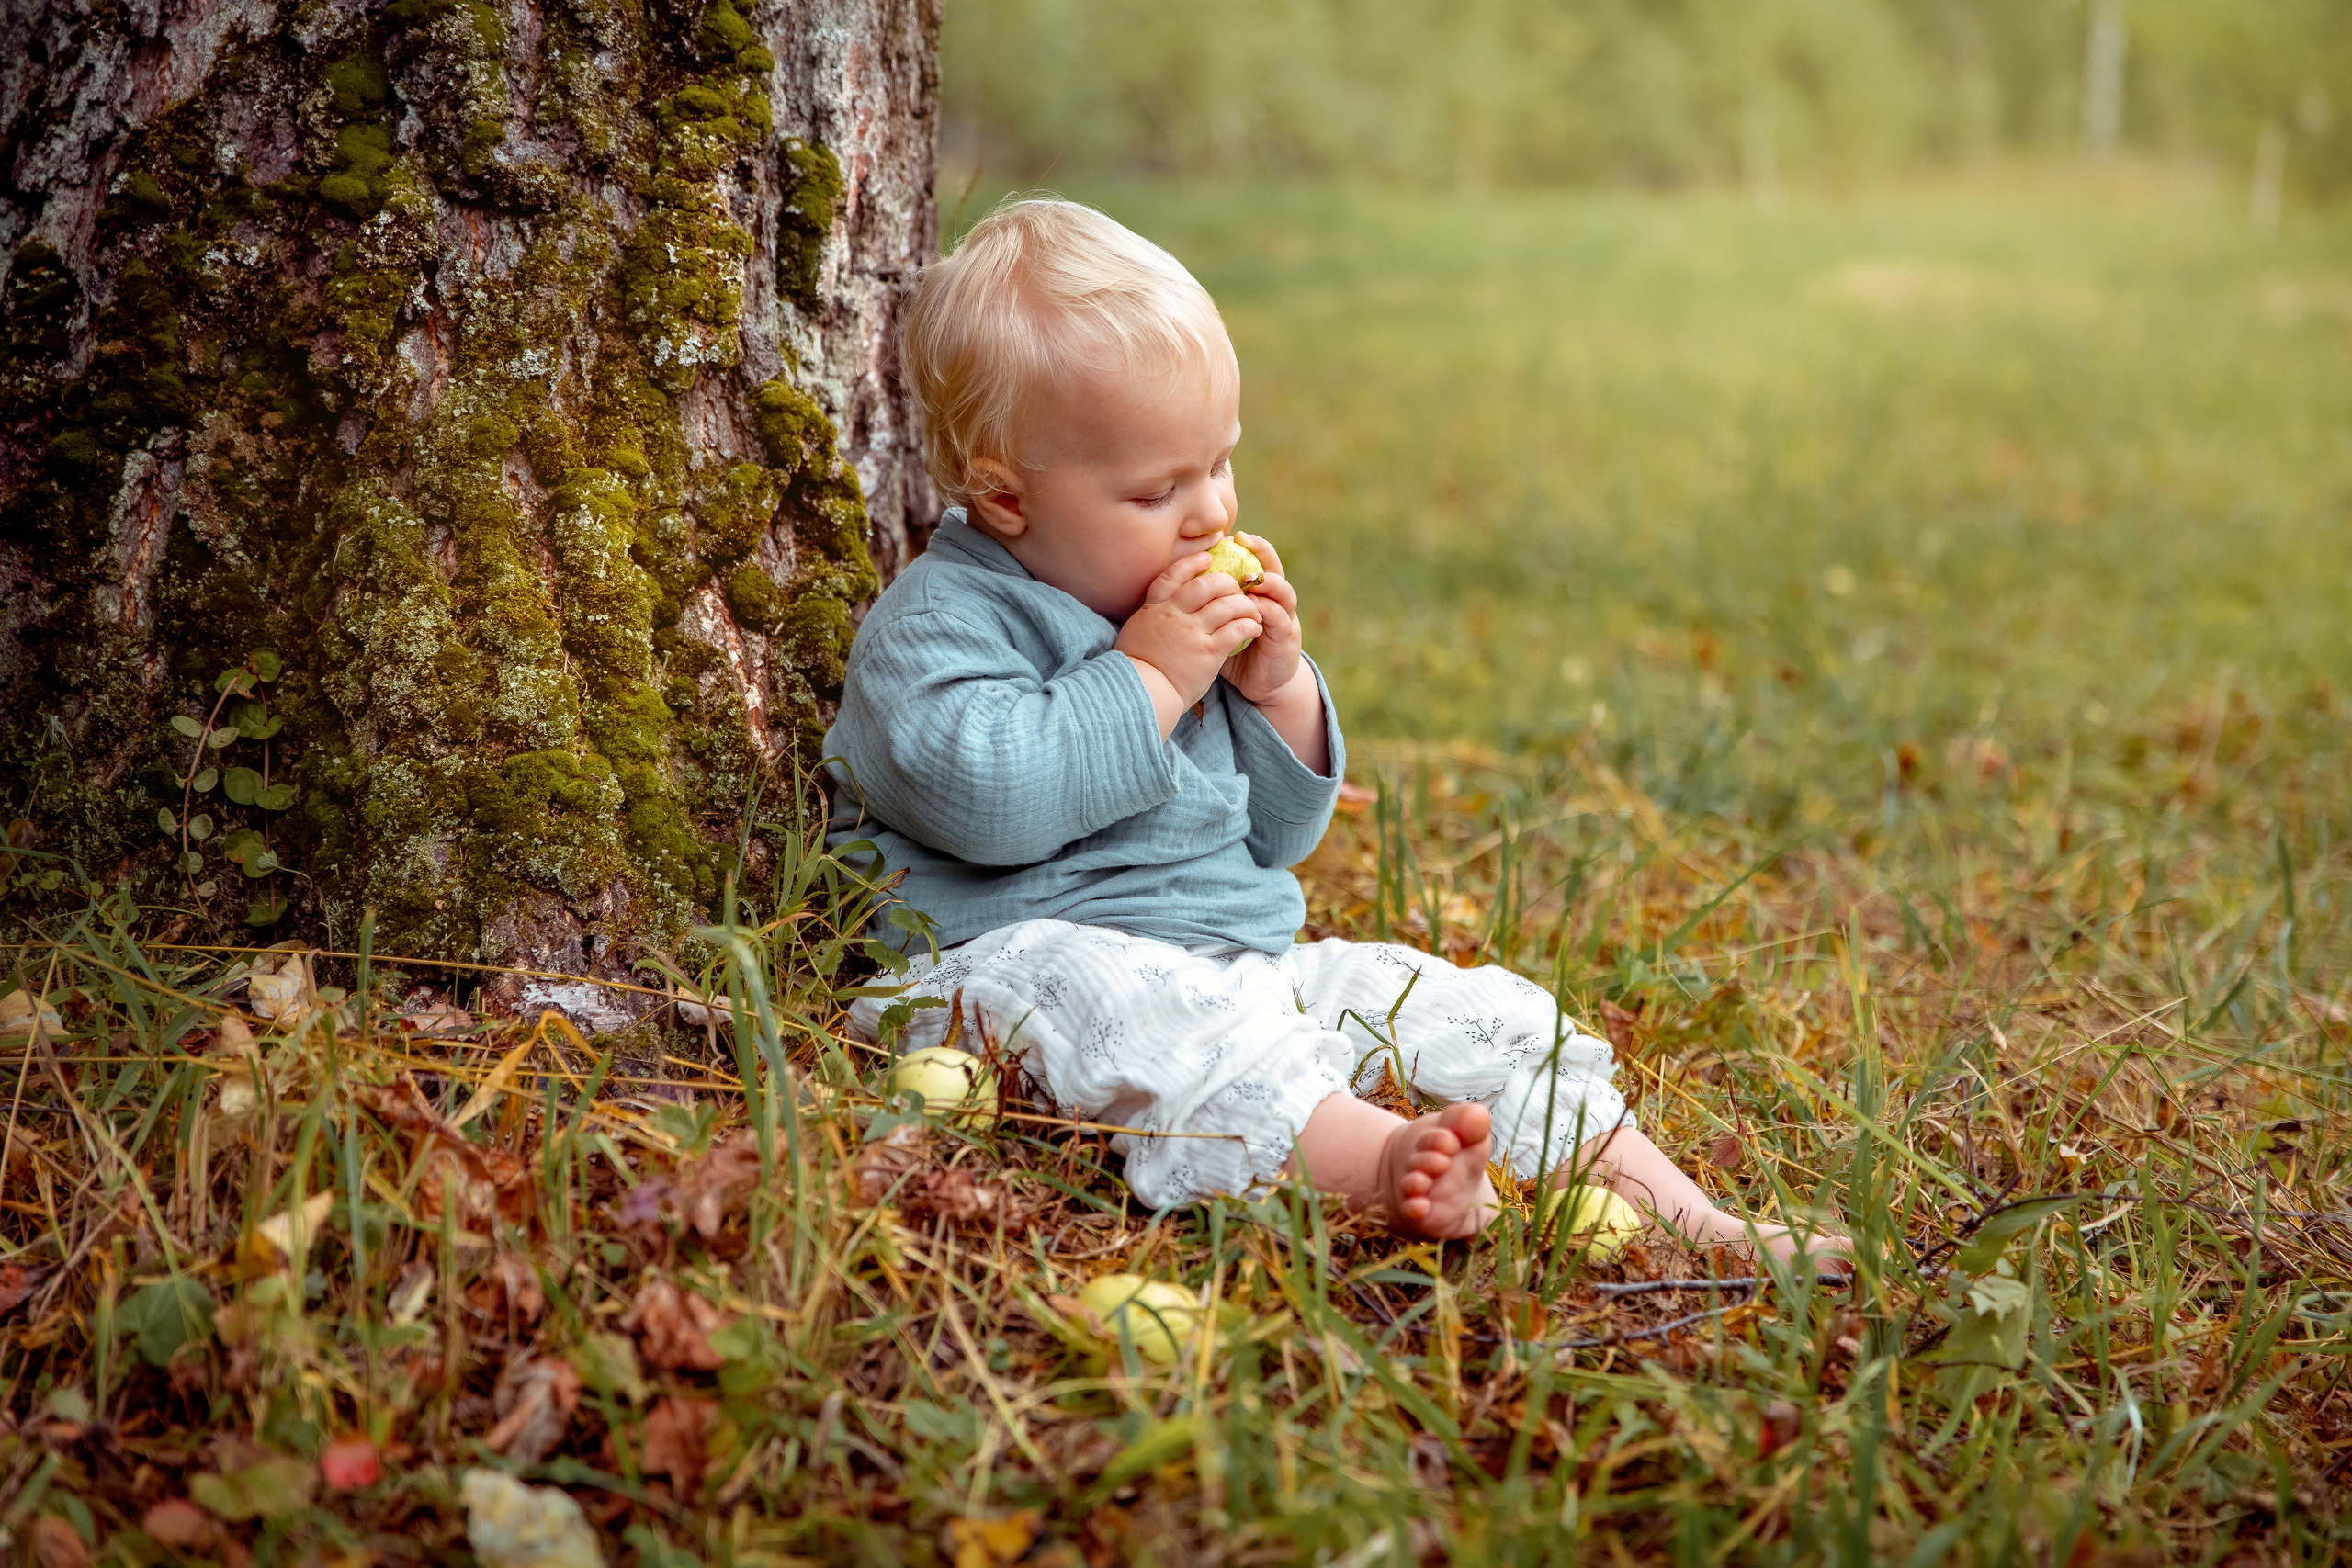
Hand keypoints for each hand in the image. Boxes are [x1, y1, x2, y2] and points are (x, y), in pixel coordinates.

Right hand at [1115, 551, 1264, 710]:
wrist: (1141, 692)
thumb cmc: (1136, 667)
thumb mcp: (1136, 632)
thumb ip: (1151, 618)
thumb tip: (1158, 611)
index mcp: (1155, 608)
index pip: (1172, 576)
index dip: (1191, 564)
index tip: (1206, 558)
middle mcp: (1175, 615)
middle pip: (1207, 585)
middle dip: (1227, 583)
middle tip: (1237, 589)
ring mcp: (1192, 632)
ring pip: (1227, 605)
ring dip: (1245, 605)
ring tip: (1253, 610)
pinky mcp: (1209, 651)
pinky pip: (1235, 630)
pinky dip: (1249, 625)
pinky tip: (1254, 627)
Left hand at [1217, 532, 1303, 703]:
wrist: (1258, 685)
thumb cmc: (1236, 651)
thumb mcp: (1220, 623)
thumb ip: (1210, 604)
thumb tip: (1178, 584)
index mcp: (1260, 594)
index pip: (1257, 562)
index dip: (1249, 547)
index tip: (1231, 535)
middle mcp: (1276, 602)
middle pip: (1275, 570)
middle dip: (1263, 553)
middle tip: (1246, 542)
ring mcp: (1285, 620)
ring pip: (1284, 593)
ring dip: (1270, 583)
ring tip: (1253, 577)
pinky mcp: (1286, 640)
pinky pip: (1280, 621)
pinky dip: (1269, 612)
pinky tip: (1256, 607)